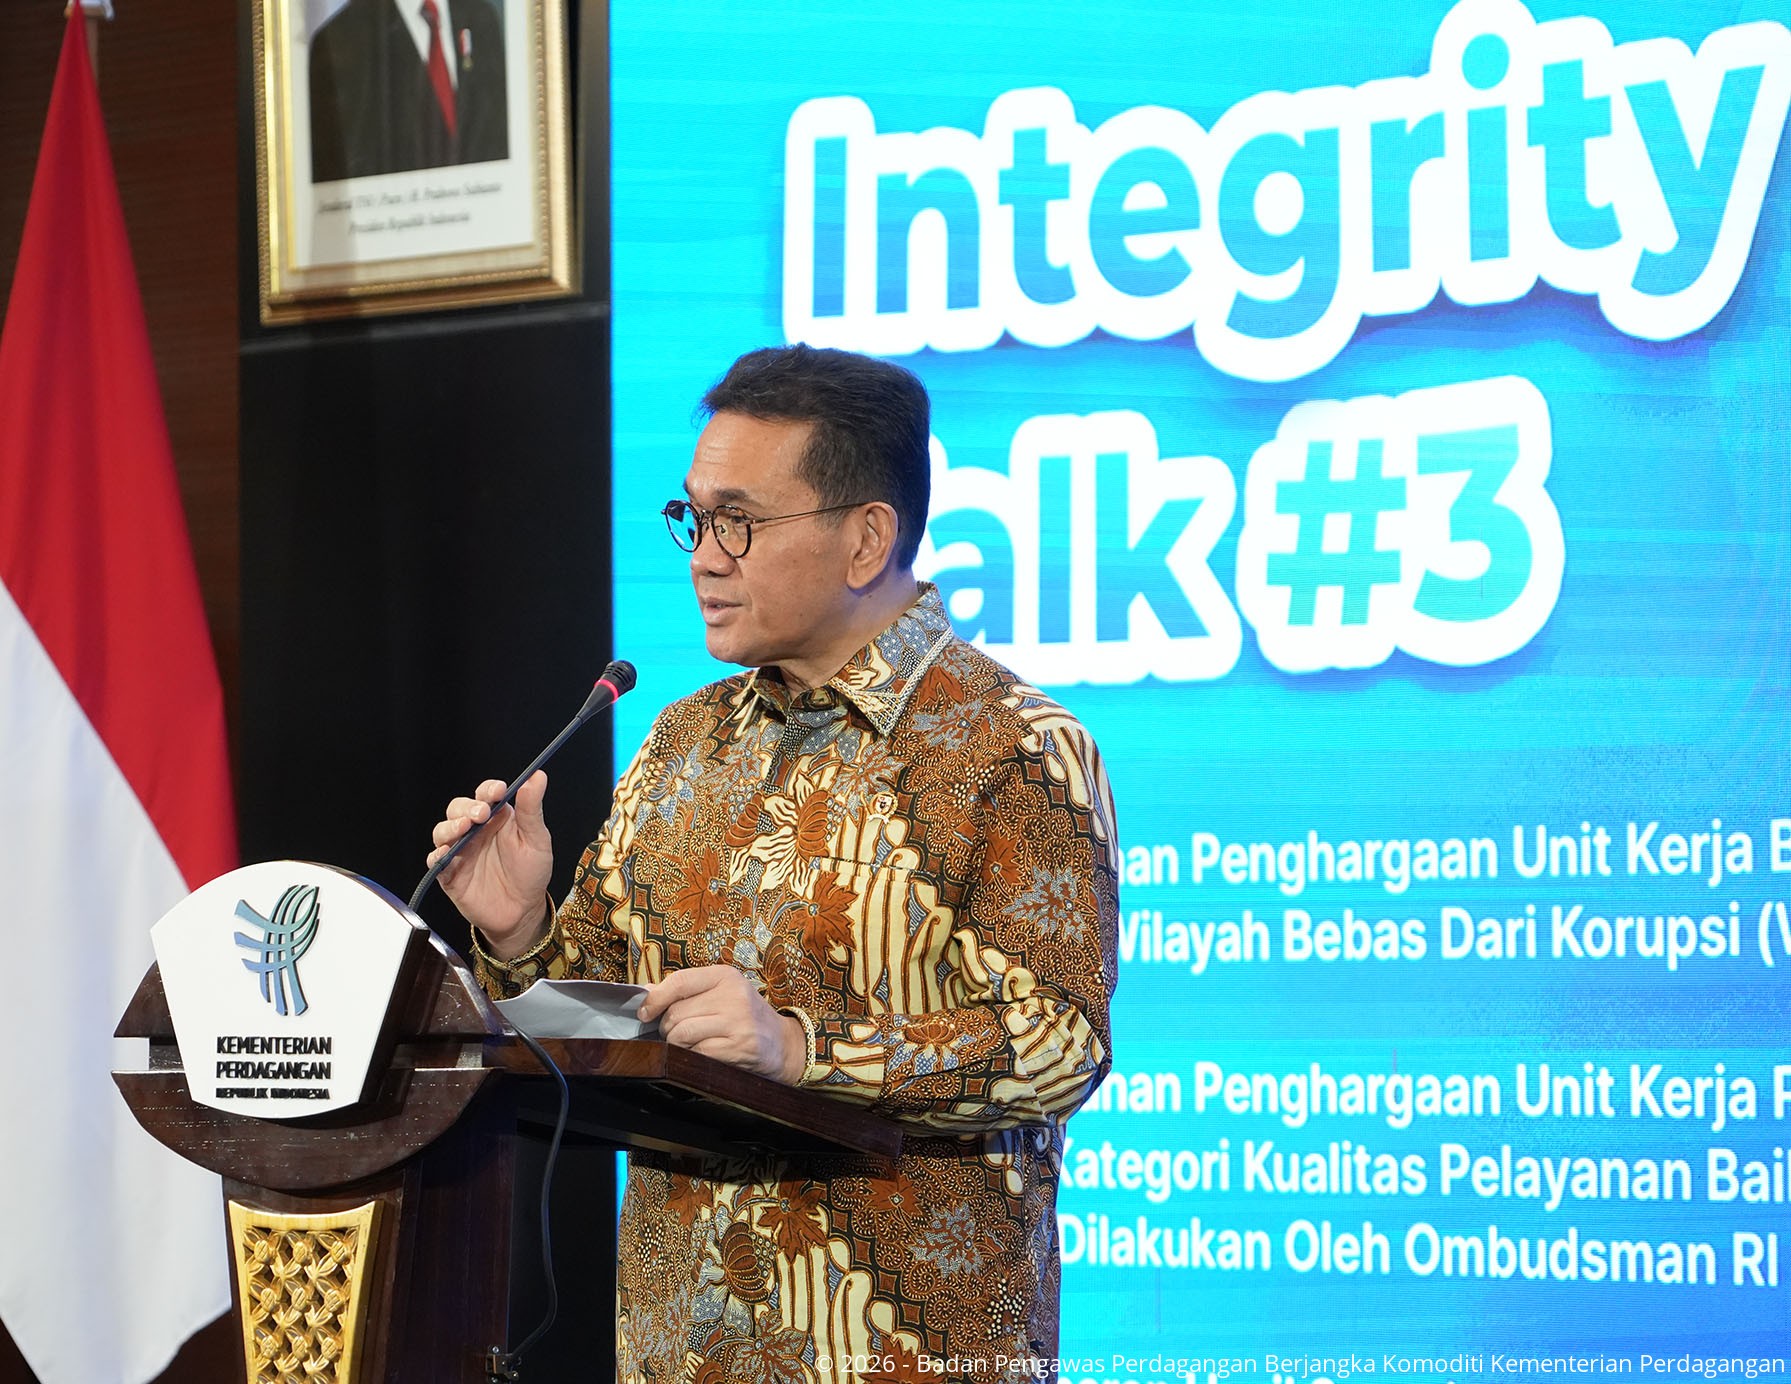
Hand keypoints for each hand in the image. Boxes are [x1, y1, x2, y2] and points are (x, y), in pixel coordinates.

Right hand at [426, 771, 553, 957]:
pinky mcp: (450, 873)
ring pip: (442, 831)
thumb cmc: (531, 873)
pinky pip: (436, 860)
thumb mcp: (536, 840)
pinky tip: (447, 853)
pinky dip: (437, 855)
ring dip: (450, 826)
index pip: (486, 794)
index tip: (498, 791)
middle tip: (480, 814)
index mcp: (497, 818)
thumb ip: (532, 809)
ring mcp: (460, 851)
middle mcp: (476, 831)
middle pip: (459, 808)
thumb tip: (538, 776)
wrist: (522, 912)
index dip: (489, 790)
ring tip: (463, 829)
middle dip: (467, 808)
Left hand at [638, 966, 805, 1083]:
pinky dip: (691, 1056)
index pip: (679, 982)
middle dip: (667, 1027)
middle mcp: (732, 995)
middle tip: (676, 1033)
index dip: (655, 999)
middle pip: (676, 1012)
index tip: (644, 1012)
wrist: (783, 1044)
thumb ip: (685, 992)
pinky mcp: (738, 1047)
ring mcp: (737, 1022)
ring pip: (682, 1033)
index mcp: (725, 976)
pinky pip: (696, 1052)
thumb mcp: (720, 994)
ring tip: (688, 1043)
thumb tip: (645, 993)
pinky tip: (702, 1053)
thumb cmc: (745, 1017)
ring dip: (676, 1044)